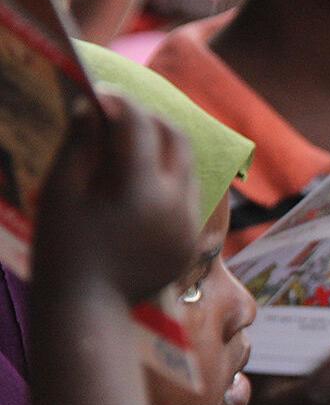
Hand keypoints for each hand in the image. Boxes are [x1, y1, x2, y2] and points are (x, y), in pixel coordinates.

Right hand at [31, 91, 197, 404]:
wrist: (88, 309)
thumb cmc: (62, 248)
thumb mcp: (61, 192)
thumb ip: (81, 144)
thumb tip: (93, 103)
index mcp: (141, 190)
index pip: (139, 125)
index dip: (119, 103)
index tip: (99, 94)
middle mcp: (177, 205)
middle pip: (176, 139)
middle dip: (150, 120)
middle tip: (119, 113)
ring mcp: (189, 225)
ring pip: (188, 167)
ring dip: (163, 148)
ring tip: (128, 144)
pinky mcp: (192, 243)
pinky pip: (189, 197)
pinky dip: (169, 179)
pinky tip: (139, 182)